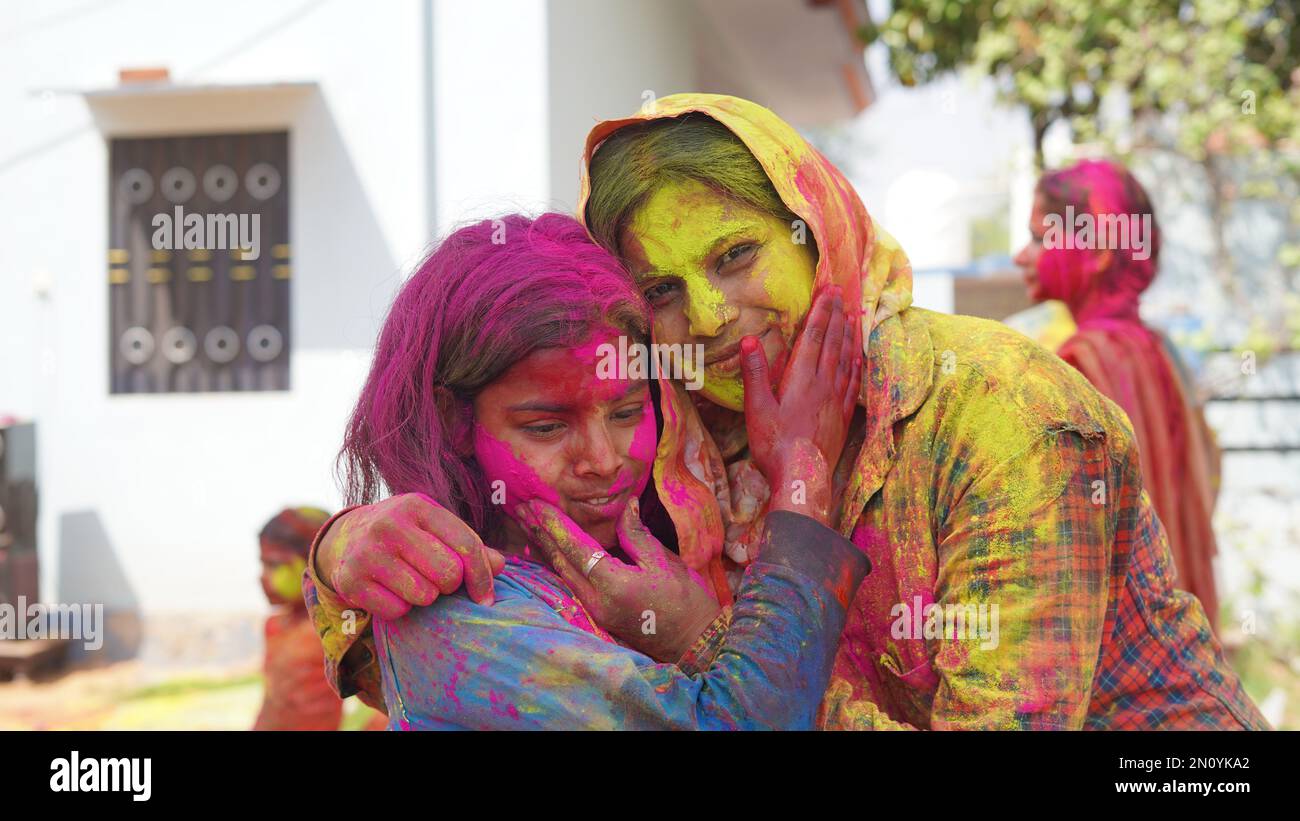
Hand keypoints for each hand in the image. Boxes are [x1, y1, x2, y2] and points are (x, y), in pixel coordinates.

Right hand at [316, 493, 505, 619]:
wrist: (346, 537)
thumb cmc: (407, 534)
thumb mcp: (435, 529)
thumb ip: (468, 546)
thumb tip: (500, 566)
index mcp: (418, 506)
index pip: (466, 545)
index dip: (482, 575)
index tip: (485, 596)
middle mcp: (390, 525)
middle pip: (448, 574)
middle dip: (450, 584)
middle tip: (436, 579)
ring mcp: (367, 552)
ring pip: (424, 595)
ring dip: (425, 596)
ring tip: (411, 581)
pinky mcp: (350, 581)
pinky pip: (396, 611)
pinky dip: (400, 607)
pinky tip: (390, 590)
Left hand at [516, 498, 721, 662]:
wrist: (695, 645)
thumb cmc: (687, 602)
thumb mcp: (666, 562)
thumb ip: (638, 535)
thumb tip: (626, 505)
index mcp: (615, 584)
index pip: (576, 548)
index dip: (555, 523)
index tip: (536, 503)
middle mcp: (597, 601)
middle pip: (561, 562)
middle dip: (540, 533)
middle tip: (521, 508)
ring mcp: (596, 611)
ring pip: (562, 574)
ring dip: (544, 547)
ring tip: (527, 524)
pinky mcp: (598, 616)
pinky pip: (571, 584)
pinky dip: (557, 563)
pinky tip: (548, 551)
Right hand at [740, 286, 861, 522]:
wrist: (803, 478)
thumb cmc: (774, 445)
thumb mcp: (756, 409)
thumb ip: (754, 373)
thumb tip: (749, 340)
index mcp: (801, 379)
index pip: (813, 337)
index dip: (821, 312)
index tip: (828, 290)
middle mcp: (823, 385)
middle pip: (832, 343)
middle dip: (836, 316)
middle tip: (842, 294)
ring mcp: (836, 400)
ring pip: (845, 360)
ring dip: (848, 335)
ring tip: (852, 316)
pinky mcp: (843, 417)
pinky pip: (853, 383)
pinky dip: (856, 365)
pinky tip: (857, 357)